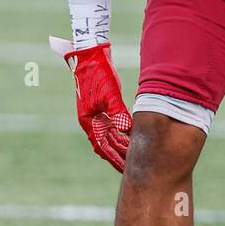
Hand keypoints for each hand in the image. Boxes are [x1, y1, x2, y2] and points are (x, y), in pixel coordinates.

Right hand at [50, 37, 131, 172]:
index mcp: (89, 121)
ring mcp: (97, 114)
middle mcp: (92, 120)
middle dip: (120, 156)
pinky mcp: (103, 107)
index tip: (125, 170)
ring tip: (136, 156)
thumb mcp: (109, 94)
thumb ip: (118, 112)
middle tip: (134, 168)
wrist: (92, 55)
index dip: (115, 159)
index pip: (103, 147)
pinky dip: (123, 133)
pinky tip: (134, 136)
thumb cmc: (99, 74)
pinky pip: (113, 126)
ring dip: (122, 145)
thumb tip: (125, 129)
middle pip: (107, 144)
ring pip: (111, 136)